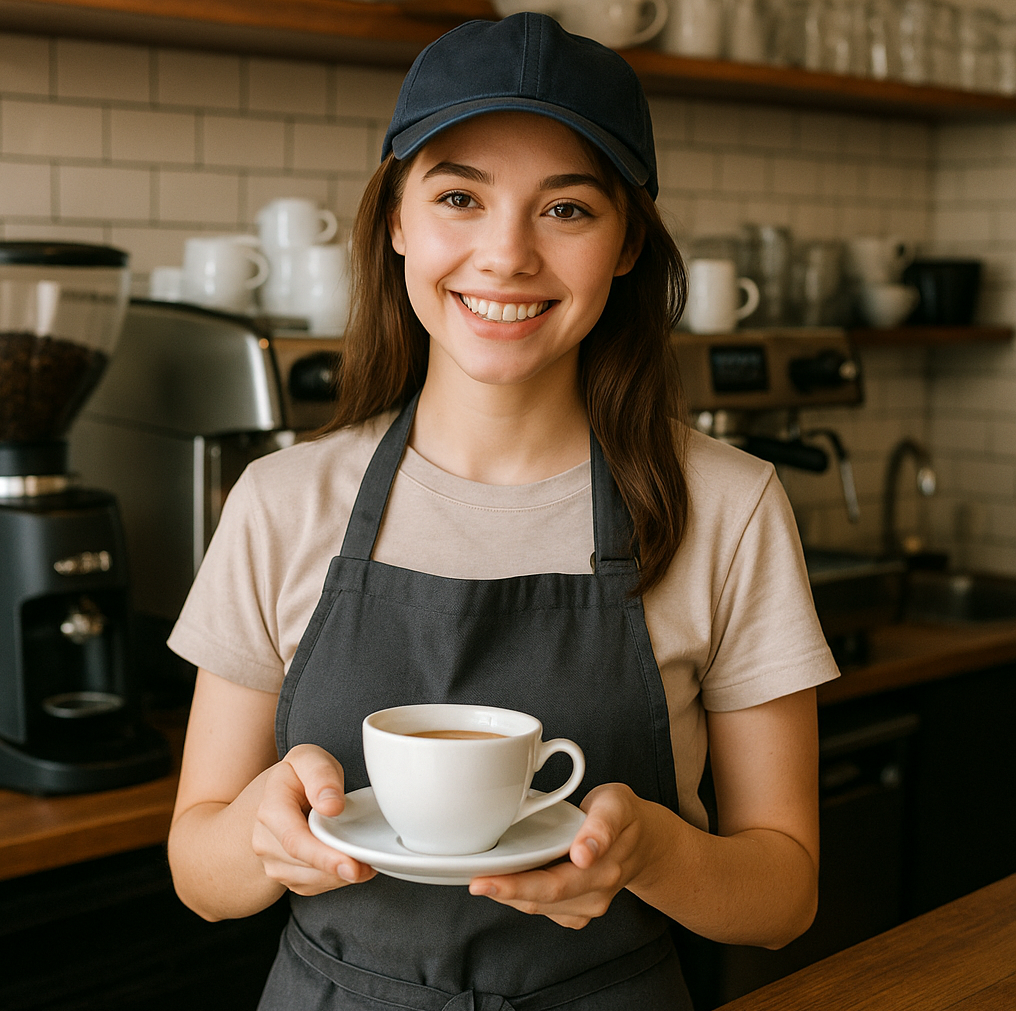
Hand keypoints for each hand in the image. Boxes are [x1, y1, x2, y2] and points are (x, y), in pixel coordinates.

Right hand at [252, 744, 375, 895]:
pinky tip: (348, 863)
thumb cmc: (300, 774)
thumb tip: (331, 806)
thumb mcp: (310, 759)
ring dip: (339, 877)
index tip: (351, 865)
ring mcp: (272, 860)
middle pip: (304, 865)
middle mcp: (265, 839)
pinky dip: (333, 879)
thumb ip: (321, 776)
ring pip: (309, 880)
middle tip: (370, 868)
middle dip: (339, 870)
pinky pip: (312, 886)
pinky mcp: (285, 874)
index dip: (324, 856)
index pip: (295, 840)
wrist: (281, 792)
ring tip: (365, 862)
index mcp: (271, 808)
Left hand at [468, 783, 656, 928]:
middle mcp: (595, 893)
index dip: (515, 886)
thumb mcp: (617, 804)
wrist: (645, 841)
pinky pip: (544, 909)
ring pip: (539, 907)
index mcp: (602, 866)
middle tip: (472, 881)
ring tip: (481, 877)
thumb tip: (583, 854)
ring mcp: (588, 906)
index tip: (483, 882)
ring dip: (510, 896)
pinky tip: (505, 881)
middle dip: (503, 892)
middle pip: (541, 900)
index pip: (553, 884)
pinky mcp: (579, 910)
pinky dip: (521, 897)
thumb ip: (602, 825)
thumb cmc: (624, 815)